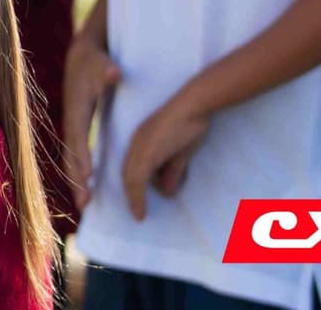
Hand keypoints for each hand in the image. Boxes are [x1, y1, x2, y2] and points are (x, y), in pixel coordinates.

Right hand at [62, 33, 120, 209]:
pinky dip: (80, 170)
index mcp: (77, 106)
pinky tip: (88, 186)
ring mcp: (74, 123)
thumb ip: (107, 69)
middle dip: (76, 178)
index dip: (82, 155)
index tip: (88, 177)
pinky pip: (77, 152)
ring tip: (85, 205)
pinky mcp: (79, 127)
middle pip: (70, 152)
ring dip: (76, 179)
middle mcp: (72, 118)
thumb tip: (114, 73)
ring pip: (72, 156)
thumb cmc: (96, 59)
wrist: (82, 54)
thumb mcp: (101, 61)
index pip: (78, 135)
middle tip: (85, 204)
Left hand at [121, 90, 210, 220]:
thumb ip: (171, 171)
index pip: (130, 166)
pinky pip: (137, 180)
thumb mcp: (180, 154)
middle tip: (136, 211)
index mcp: (141, 140)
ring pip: (130, 178)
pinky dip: (137, 198)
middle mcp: (135, 143)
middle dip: (131, 194)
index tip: (135, 200)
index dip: (132, 186)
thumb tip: (166, 191)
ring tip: (139, 214)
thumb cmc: (190, 124)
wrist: (193, 106)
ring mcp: (139, 146)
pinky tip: (140, 211)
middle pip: (127, 174)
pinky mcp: (146, 151)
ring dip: (134, 199)